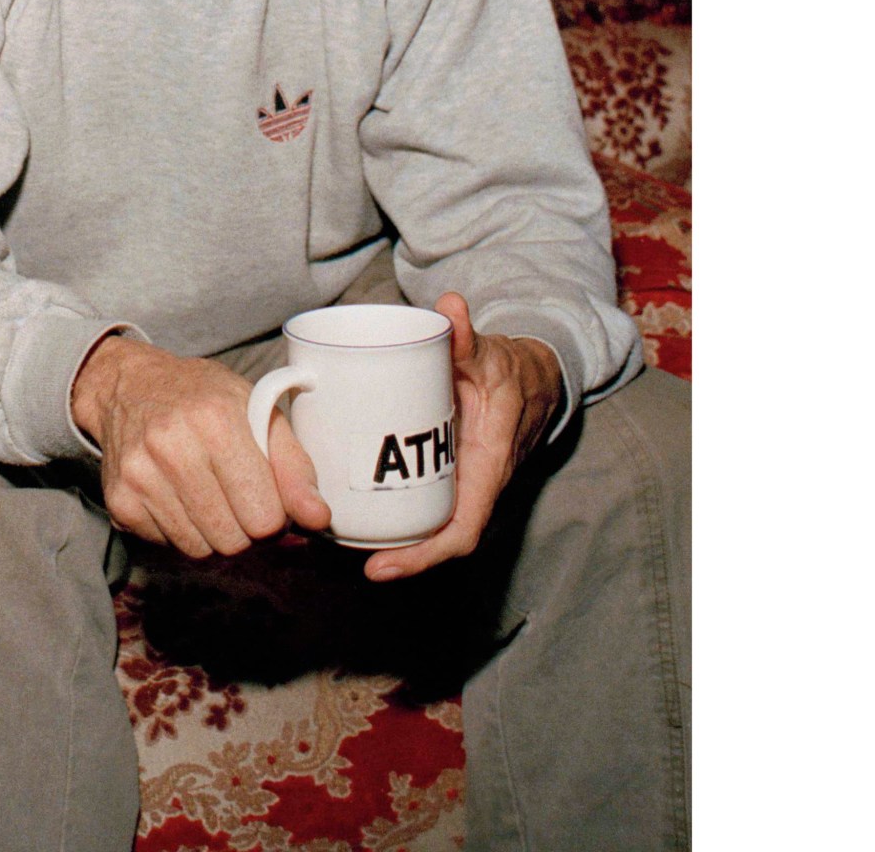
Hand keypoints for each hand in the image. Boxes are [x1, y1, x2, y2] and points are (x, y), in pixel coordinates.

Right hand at [71, 334, 330, 556]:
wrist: (131, 386)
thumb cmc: (205, 399)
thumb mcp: (259, 413)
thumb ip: (295, 467)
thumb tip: (319, 520)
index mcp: (217, 420)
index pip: (265, 516)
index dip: (275, 514)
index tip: (265, 494)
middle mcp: (172, 446)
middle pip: (234, 540)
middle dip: (244, 527)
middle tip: (237, 497)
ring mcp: (140, 476)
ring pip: (201, 550)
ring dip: (212, 532)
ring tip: (207, 494)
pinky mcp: (119, 500)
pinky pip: (168, 546)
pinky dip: (180, 530)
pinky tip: (177, 496)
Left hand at [362, 292, 562, 580]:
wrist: (536, 378)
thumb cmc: (511, 370)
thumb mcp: (489, 353)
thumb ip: (466, 335)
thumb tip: (448, 307)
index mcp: (489, 467)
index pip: (461, 531)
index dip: (423, 556)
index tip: (380, 568)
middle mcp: (475, 485)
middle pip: (435, 538)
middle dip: (394, 556)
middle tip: (340, 553)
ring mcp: (461, 484)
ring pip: (427, 525)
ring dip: (390, 540)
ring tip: (339, 541)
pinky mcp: (448, 474)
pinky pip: (423, 504)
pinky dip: (394, 513)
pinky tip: (356, 509)